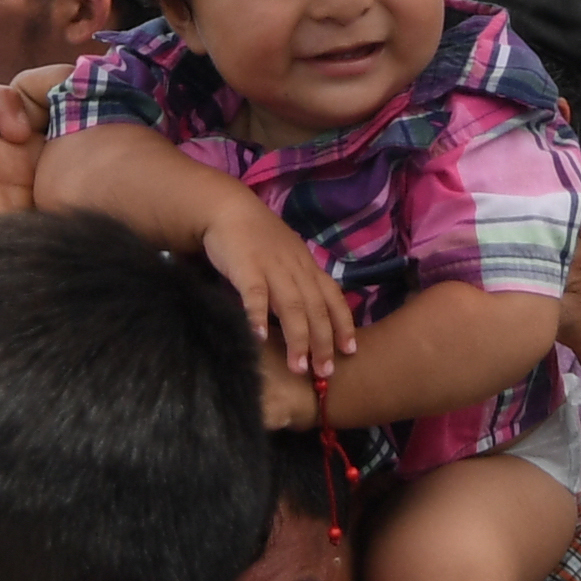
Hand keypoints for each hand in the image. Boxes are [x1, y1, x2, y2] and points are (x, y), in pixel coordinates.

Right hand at [203, 192, 354, 379]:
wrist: (229, 208)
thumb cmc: (258, 237)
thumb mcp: (287, 258)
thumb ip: (298, 283)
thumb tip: (310, 316)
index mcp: (307, 267)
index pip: (333, 298)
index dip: (343, 325)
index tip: (351, 351)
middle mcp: (296, 269)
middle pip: (316, 308)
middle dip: (323, 342)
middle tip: (326, 373)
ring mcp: (272, 267)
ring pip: (291, 306)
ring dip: (298, 338)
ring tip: (299, 367)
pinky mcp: (246, 267)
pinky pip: (254, 294)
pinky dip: (257, 316)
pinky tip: (259, 339)